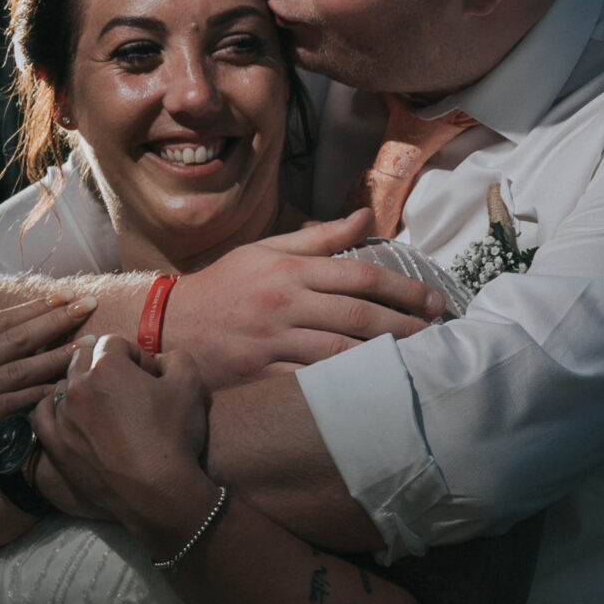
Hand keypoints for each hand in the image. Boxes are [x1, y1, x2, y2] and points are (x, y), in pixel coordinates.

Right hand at [0, 294, 92, 495]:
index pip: (0, 320)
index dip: (35, 307)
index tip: (66, 296)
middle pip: (16, 336)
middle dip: (56, 319)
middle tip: (89, 304)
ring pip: (18, 367)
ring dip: (56, 354)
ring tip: (88, 346)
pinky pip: (8, 403)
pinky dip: (34, 393)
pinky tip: (59, 388)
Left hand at [33, 336, 216, 552]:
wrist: (156, 492)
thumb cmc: (174, 437)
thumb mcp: (191, 384)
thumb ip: (175, 358)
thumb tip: (159, 360)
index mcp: (107, 367)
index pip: (115, 343)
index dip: (135, 356)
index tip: (149, 376)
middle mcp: (78, 386)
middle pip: (84, 359)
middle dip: (105, 367)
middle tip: (128, 390)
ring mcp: (62, 417)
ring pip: (63, 386)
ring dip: (81, 388)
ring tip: (103, 408)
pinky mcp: (55, 444)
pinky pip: (42, 414)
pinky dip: (54, 409)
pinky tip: (68, 414)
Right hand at [162, 211, 448, 383]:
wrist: (166, 326)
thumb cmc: (223, 287)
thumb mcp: (264, 251)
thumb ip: (318, 238)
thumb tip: (366, 216)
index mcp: (289, 269)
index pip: (359, 274)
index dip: (403, 288)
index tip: (433, 300)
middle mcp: (283, 303)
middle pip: (358, 314)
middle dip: (404, 324)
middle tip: (436, 333)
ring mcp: (271, 341)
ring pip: (339, 350)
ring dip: (381, 356)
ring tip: (414, 362)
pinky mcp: (259, 375)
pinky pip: (309, 382)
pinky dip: (342, 385)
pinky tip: (371, 387)